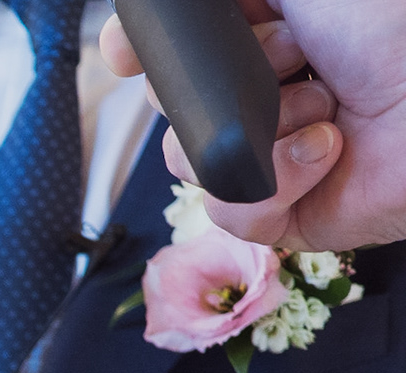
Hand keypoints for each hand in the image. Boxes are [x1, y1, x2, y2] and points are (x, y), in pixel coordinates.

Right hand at [102, 0, 405, 249]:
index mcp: (266, 38)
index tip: (127, 52)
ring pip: (190, 162)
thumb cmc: (393, 24)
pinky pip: (230, 209)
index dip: (144, 55)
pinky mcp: (288, 215)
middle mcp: (266, 98)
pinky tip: (329, 147)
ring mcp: (273, 159)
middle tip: (291, 55)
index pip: (174, 57)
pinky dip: (274, 177)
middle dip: (216, 82)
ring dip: (258, 125)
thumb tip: (139, 25)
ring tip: (324, 102)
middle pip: (173, 106)